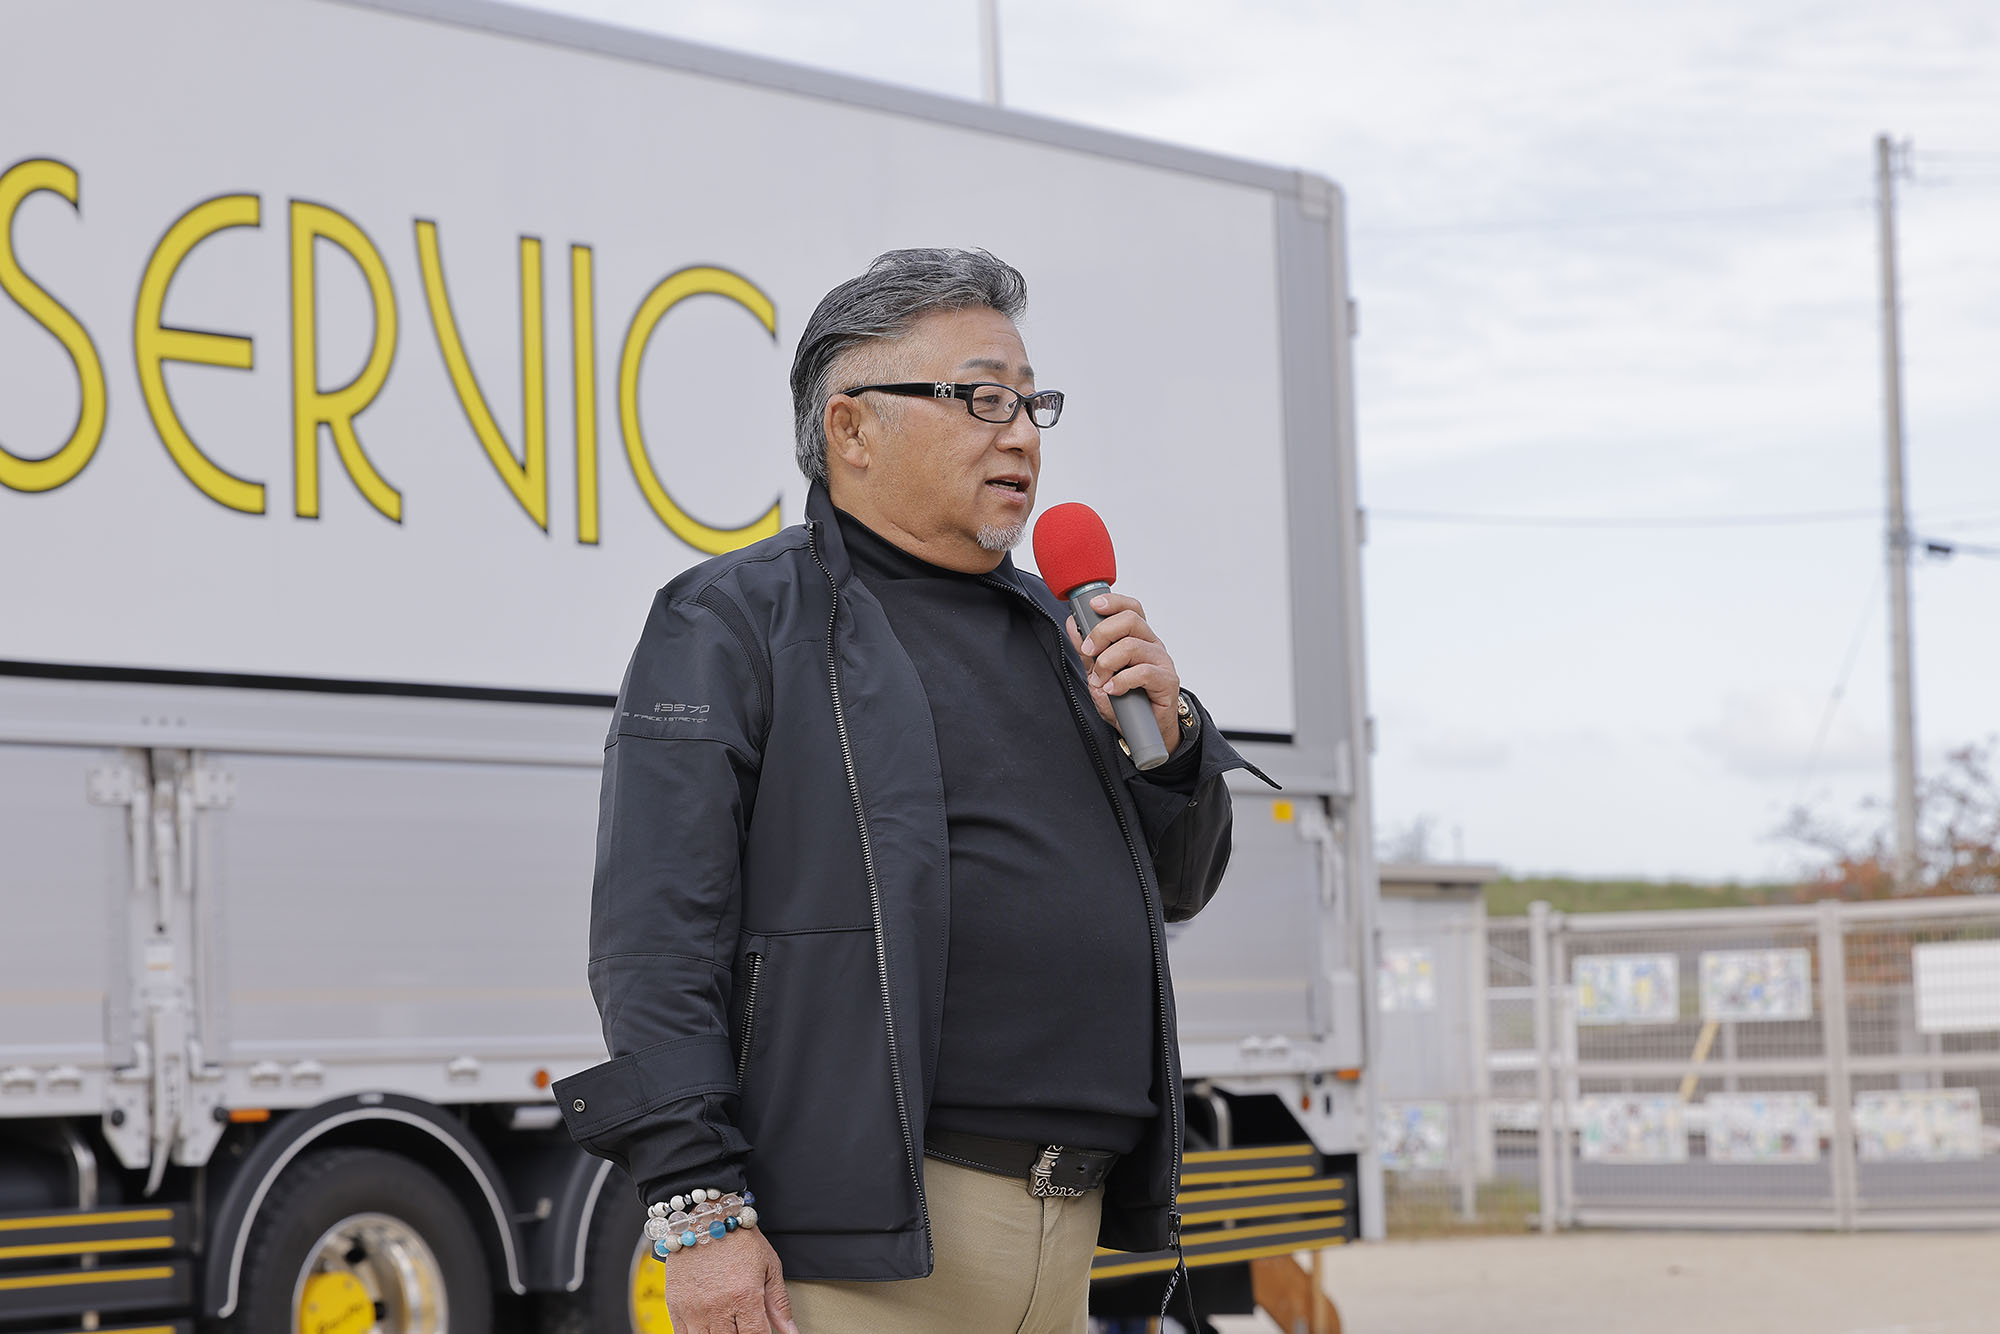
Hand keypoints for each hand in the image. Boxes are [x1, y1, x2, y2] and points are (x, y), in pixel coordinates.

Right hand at [663, 1227, 798, 1333]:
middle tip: (744, 1322)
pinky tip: (709, 1325)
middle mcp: (718, 1307)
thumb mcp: (769, 1266)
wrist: (704, 1216)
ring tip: (728, 1322)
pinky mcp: (675, 1307)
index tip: (762, 1331)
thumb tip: (791, 1332)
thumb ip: (780, 1304)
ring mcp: (694, 1310)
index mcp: (745, 1297)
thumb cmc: (739, 1238)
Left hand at [1066, 591, 1182, 757]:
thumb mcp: (1098, 672)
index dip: (1113, 602)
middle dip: (1102, 633)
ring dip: (1108, 663)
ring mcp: (1161, 661)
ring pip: (1132, 646)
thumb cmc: (1126, 699)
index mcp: (1138, 637)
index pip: (1131, 609)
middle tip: (1089, 651)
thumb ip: (1087, 650)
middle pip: (1130, 620)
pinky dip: (1122, 681)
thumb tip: (1073, 626)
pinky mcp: (1167, 681)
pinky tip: (1113, 689)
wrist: (1143, 730)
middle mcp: (1151, 645)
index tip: (1093, 606)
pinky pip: (1143, 671)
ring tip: (1101, 680)